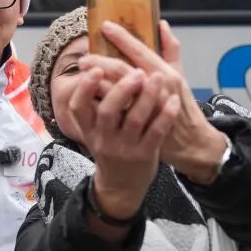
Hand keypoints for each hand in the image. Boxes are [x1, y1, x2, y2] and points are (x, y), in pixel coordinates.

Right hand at [61, 59, 180, 220]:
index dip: (84, 88)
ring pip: (135, 120)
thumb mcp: (95, 130)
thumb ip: (95, 102)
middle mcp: (103, 138)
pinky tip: (173, 100)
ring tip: (158, 77)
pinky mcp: (145, 156)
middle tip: (136, 72)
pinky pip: (156, 133)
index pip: (78, 107)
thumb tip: (97, 64)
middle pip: (107, 111)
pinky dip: (165, 116)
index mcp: (88, 129)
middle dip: (121, 89)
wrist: (121, 186)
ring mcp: (124, 148)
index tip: (95, 70)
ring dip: (147, 97)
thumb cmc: (110, 147)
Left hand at [99, 20, 227, 183]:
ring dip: (96, 82)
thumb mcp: (180, 75)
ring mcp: (146, 109)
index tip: (105, 27)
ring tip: (83, 75)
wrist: (190, 142)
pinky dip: (100, 104)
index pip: (140, 50)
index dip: (121, 37)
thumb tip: (160, 24)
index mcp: (166, 72)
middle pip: (122, 70)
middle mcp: (157, 88)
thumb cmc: (182, 105)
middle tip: (84, 59)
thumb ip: (170, 49)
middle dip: (100, 62)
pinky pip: (115, 114)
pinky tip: (90, 98)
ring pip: (115, 92)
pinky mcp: (137, 128)